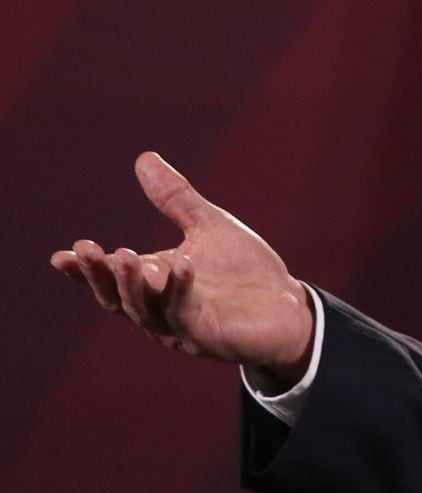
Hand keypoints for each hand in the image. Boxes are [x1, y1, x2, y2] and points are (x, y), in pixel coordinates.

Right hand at [50, 152, 314, 387]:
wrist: (289, 306)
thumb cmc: (245, 271)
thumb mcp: (208, 226)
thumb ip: (175, 198)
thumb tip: (144, 158)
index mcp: (155, 282)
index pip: (110, 279)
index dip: (84, 270)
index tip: (61, 255)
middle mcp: (159, 308)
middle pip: (118, 296)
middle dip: (100, 274)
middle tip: (86, 249)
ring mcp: (180, 326)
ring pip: (144, 309)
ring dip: (131, 283)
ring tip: (122, 254)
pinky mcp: (207, 335)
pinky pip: (185, 313)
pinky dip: (179, 289)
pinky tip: (180, 264)